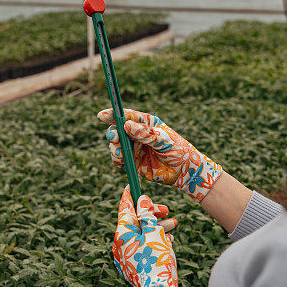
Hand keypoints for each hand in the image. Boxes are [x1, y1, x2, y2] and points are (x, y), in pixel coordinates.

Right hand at [98, 108, 222, 201]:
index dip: (113, 114)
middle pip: (118, 129)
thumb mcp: (165, 141)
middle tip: (114, 139)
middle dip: (113, 133)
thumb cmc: (179, 151)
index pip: (128, 115)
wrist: (184, 172)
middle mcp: (138, 134)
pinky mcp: (132, 161)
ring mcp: (134, 147)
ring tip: (120, 155)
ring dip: (114, 149)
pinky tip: (121, 162)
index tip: (102, 116)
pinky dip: (117, 160)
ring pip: (116, 145)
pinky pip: (119, 159)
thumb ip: (147, 134)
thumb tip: (127, 125)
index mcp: (147, 123)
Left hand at [112, 186, 186, 286]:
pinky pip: (142, 247)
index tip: (131, 186)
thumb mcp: (155, 232)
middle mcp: (120, 244)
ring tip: (173, 224)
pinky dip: (154, 241)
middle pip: (134, 222)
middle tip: (166, 210)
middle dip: (151, 214)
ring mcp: (125, 257)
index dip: (130, 196)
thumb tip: (141, 200)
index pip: (124, 208)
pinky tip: (168, 239)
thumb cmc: (157, 260)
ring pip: (141, 235)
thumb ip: (148, 215)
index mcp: (122, 234)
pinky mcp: (133, 266)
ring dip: (157, 227)